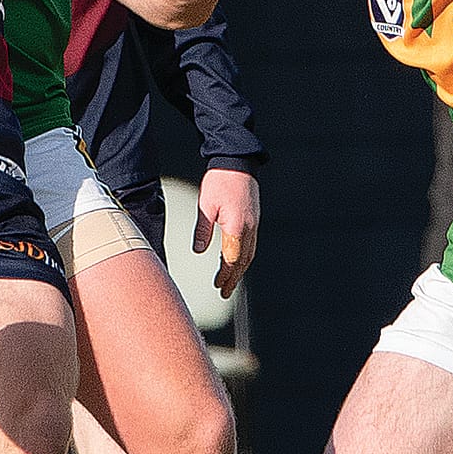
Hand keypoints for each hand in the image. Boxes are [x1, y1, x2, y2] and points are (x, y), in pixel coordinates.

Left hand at [193, 168, 259, 298]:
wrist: (237, 162)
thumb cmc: (220, 181)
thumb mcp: (205, 206)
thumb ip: (202, 231)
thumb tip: (198, 251)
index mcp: (236, 227)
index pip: (232, 259)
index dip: (225, 275)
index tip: (218, 286)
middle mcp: (249, 228)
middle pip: (243, 260)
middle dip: (234, 278)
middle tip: (225, 292)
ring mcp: (254, 223)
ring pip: (249, 253)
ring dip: (240, 268)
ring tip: (230, 280)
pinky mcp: (254, 218)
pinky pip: (251, 243)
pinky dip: (244, 256)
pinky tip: (235, 258)